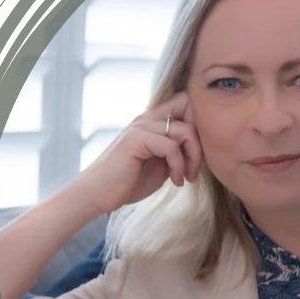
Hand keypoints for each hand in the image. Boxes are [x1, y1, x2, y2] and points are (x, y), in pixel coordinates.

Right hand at [75, 90, 202, 216]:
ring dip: (193, 158)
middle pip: (190, 107)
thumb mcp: (162, 165)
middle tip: (195, 169)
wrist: (98, 195)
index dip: (200, 124)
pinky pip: (171, 146)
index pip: (186, 103)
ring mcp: (141, 126)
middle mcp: (147, 118)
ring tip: (186, 177)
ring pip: (185, 130)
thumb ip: (177, 152)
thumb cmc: (128, 183)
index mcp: (153, 122)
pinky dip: (179, 166)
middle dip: (201, 140)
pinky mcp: (135, 139)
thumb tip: (201, 149)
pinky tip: (175, 182)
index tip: (198, 156)